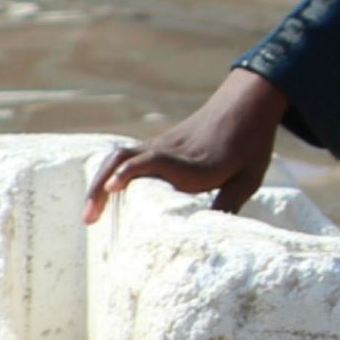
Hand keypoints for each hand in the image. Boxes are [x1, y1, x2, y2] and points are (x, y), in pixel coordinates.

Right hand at [87, 67, 289, 224]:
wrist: (246, 103)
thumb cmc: (251, 142)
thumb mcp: (249, 177)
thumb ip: (228, 204)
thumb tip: (208, 236)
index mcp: (193, 162)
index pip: (152, 161)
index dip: (130, 172)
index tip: (113, 187)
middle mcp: (170, 152)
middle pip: (123, 159)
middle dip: (100, 186)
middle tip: (88, 219)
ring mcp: (161, 146)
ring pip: (119, 157)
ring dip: (100, 182)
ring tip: (90, 214)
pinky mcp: (159, 145)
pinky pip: (127, 157)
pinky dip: (110, 175)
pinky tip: (104, 197)